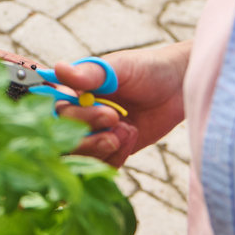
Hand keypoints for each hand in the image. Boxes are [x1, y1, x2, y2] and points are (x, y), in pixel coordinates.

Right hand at [52, 42, 188, 165]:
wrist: (179, 86)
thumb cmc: (147, 68)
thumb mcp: (119, 67)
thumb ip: (89, 74)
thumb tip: (59, 68)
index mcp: (73, 93)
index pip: (54, 113)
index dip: (72, 118)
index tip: (102, 111)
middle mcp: (79, 116)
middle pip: (64, 139)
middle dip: (88, 135)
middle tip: (115, 119)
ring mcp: (95, 135)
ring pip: (81, 157)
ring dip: (101, 149)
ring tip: (126, 130)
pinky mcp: (112, 151)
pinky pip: (103, 166)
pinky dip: (116, 156)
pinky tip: (132, 135)